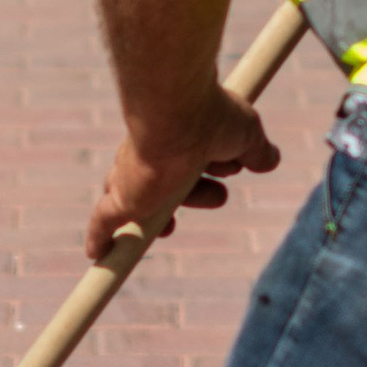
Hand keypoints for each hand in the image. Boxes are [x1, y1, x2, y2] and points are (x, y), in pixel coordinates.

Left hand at [85, 86, 281, 265]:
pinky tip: (96, 253)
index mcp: (177, 139)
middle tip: (219, 196)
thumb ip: (254, 151)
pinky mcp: (120, 199)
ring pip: (133, 204)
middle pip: (164, 186)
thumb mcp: (246, 135)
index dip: (201, 177)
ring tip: (171, 227)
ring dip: (158, 221)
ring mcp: (131, 179)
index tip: (219, 184)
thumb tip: (270, 160)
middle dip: (195, 195)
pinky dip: (101, 238)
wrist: (181, 113)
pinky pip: (103, 223)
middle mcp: (151, 158)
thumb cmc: (212, 116)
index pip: (181, 163)